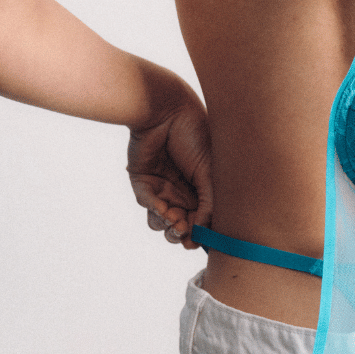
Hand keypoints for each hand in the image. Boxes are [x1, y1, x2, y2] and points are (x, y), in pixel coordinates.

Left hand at [126, 91, 212, 251]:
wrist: (167, 111)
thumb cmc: (195, 135)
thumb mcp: (211, 173)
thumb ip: (209, 204)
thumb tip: (203, 234)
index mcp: (204, 188)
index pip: (203, 220)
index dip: (200, 234)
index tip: (199, 242)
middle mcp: (184, 190)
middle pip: (180, 226)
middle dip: (181, 232)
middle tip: (183, 229)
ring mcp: (163, 187)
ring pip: (161, 221)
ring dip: (167, 224)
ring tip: (173, 216)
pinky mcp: (144, 182)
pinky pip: (147, 204)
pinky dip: (154, 209)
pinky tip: (162, 206)